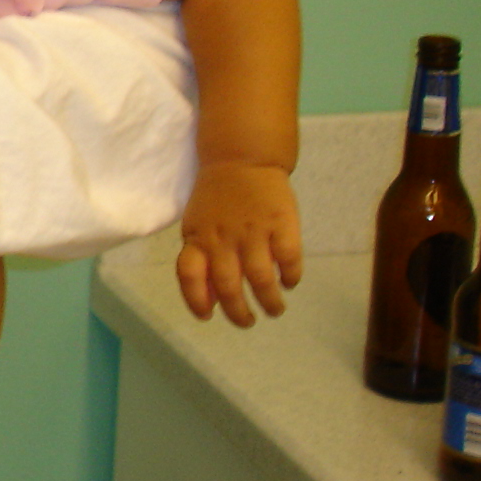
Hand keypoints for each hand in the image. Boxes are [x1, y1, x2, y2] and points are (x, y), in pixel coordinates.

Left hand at [176, 160, 303, 326]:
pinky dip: (291, 277)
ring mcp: (253, 231)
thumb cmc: (217, 198)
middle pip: (229, 286)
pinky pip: (289, 259)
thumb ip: (200, 260)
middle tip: (248, 322)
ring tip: (274, 310)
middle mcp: (223, 238)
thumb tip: (209, 302)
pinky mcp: (281, 223)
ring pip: (261, 279)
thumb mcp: (196, 226)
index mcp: (198, 238)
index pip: (189, 276)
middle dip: (239, 313)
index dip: (196, 301)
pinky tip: (289, 282)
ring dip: (269, 302)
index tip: (208, 316)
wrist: (241, 158)